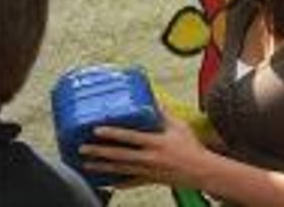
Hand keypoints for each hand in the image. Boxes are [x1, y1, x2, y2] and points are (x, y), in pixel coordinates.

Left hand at [79, 111, 209, 188]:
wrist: (201, 171)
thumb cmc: (191, 147)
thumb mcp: (179, 126)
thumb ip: (164, 114)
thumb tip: (153, 100)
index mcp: (156, 143)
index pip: (129, 137)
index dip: (112, 133)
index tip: (97, 130)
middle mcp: (149, 158)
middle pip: (119, 155)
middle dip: (99, 152)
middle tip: (83, 148)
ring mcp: (148, 171)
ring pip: (120, 169)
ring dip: (102, 167)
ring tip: (86, 163)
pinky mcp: (150, 180)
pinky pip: (130, 182)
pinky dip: (117, 183)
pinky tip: (106, 182)